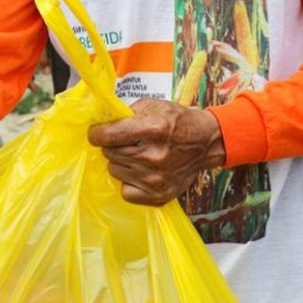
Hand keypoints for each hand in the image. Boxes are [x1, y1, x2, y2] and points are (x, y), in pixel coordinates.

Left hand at [87, 98, 225, 206]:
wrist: (205, 143)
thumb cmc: (177, 121)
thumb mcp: (153, 106)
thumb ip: (124, 113)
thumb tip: (99, 123)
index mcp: (152, 130)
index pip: (106, 136)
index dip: (96, 133)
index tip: (97, 132)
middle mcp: (153, 156)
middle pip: (108, 153)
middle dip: (112, 145)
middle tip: (128, 141)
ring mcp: (156, 179)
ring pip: (114, 170)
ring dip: (121, 162)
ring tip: (139, 155)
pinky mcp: (159, 196)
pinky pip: (125, 192)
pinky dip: (128, 182)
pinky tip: (140, 172)